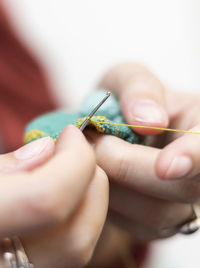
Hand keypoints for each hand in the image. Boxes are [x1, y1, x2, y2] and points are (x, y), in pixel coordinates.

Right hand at [0, 125, 107, 267]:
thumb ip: (2, 168)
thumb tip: (46, 150)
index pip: (48, 201)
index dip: (74, 160)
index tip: (71, 133)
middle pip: (75, 235)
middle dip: (90, 182)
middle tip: (75, 152)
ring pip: (79, 250)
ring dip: (89, 201)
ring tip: (70, 172)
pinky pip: (68, 255)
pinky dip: (78, 220)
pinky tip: (64, 197)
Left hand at [87, 63, 198, 240]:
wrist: (108, 131)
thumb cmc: (122, 102)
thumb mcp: (126, 78)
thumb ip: (140, 88)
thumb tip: (150, 121)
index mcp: (199, 125)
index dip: (193, 158)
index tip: (166, 166)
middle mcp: (197, 168)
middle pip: (185, 188)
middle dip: (130, 169)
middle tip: (96, 144)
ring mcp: (182, 199)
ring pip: (158, 214)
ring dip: (115, 186)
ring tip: (95, 157)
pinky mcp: (159, 222)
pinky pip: (136, 227)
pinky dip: (110, 203)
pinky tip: (100, 177)